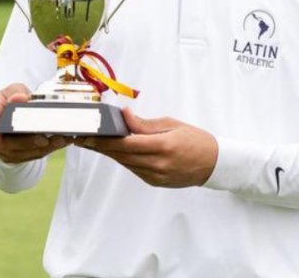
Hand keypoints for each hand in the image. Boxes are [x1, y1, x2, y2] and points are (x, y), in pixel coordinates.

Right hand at [0, 83, 71, 162]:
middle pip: (8, 145)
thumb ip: (16, 92)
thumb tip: (20, 98)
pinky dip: (48, 149)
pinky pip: (33, 155)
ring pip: (24, 153)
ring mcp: (6, 150)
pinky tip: (62, 142)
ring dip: (43, 148)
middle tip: (45, 139)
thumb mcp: (12, 90)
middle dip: (28, 143)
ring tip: (60, 140)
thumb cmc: (11, 99)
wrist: (12, 112)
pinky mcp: (19, 155)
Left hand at [75, 108, 218, 187]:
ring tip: (97, 144)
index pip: (126, 143)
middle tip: (85, 139)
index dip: (105, 140)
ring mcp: (156, 175)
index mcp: (163, 146)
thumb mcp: (172, 124)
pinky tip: (118, 152)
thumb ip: (145, 124)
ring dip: (111, 153)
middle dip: (102, 147)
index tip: (90, 135)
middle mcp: (158, 164)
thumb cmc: (196, 140)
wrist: (214, 163)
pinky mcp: (155, 182)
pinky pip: (134, 169)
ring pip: (125, 163)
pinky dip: (125, 160)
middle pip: (121, 155)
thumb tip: (125, 116)